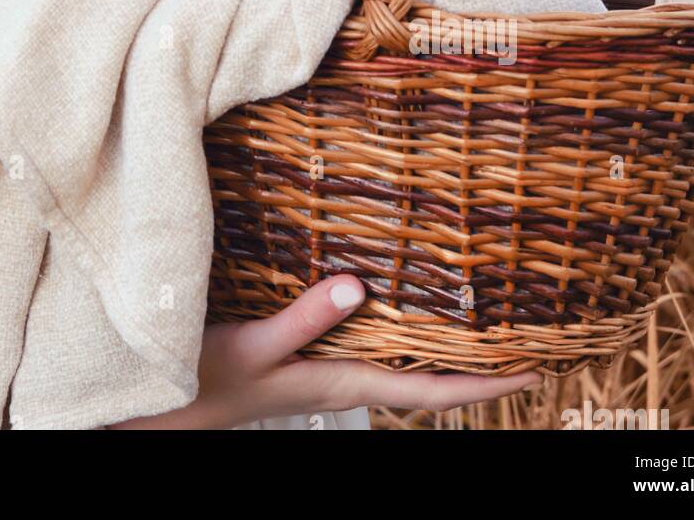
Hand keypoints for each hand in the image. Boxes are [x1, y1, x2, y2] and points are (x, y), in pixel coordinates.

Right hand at [105, 275, 542, 428]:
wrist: (159, 406)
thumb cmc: (201, 383)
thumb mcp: (251, 350)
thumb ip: (303, 320)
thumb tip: (360, 286)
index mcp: (339, 383)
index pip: (430, 390)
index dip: (484, 383)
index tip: (534, 370)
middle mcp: (340, 375)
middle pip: (424, 374)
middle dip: (474, 360)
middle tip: (522, 332)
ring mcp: (320, 364)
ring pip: (395, 355)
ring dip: (436, 339)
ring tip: (474, 312)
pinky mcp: (299, 348)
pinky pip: (361, 337)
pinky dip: (390, 321)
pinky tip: (390, 295)